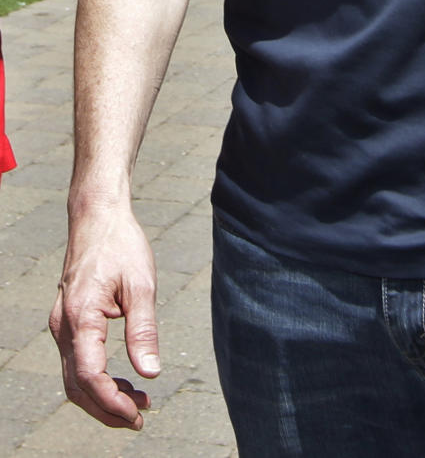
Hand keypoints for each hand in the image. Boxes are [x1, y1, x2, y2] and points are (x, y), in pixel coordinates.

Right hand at [49, 205, 159, 429]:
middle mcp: (63, 326)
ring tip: (137, 402)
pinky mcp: (68, 322)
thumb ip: (144, 330)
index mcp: (80, 317)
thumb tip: (150, 373)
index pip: (89, 375)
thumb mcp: (141, 284)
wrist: (98, 218)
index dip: (111, 402)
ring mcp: (62, 325)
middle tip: (139, 418)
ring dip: (102, 397)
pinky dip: (96, 378)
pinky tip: (123, 380)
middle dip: (106, 409)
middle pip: (77, 385)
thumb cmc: (121, 246)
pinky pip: (76, 361)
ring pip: (73, 377)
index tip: (136, 414)